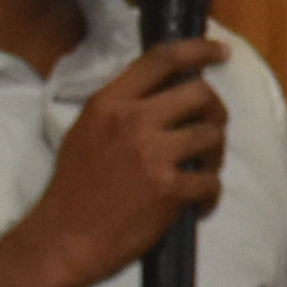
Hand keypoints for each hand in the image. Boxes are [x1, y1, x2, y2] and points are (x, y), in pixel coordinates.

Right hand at [29, 35, 229, 286]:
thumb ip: (123, 106)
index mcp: (110, 102)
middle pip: (200, 94)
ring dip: (215, 154)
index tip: (221, 51)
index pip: (162, 59)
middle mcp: (132, 120)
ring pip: (212, 136)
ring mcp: (153, 155)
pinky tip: (197, 203)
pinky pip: (211, 182)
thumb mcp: (88, 129)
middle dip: (215, 110)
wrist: (65, 237)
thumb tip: (166, 90)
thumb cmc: (75, 185)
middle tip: (211, 129)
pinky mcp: (168, 189)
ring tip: (202, 169)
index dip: (198, 49)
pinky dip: (210, 194)